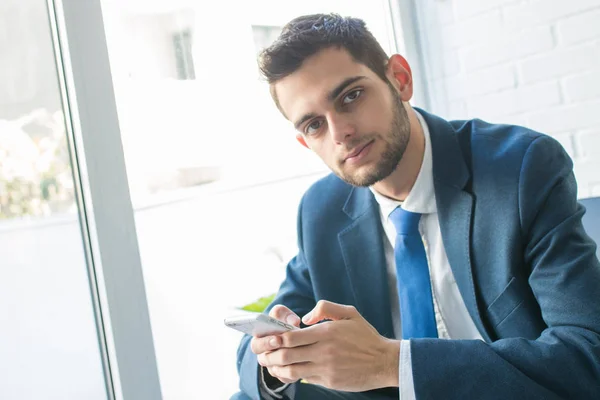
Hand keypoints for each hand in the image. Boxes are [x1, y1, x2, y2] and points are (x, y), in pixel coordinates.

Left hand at [256, 300, 399, 390]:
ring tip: (269, 364)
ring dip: (276, 368)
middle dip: (269, 355)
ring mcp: (326, 368)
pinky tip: (285, 372)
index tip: (269, 338)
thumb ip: (325, 308)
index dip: (275, 339)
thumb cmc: (365, 335)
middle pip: (286, 355)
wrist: (384, 361)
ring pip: (291, 371)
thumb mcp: (349, 313)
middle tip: (262, 353)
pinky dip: (291, 376)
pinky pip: (304, 379)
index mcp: (326, 332)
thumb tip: (304, 318)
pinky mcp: (329, 381)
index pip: (291, 337)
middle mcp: (324, 351)